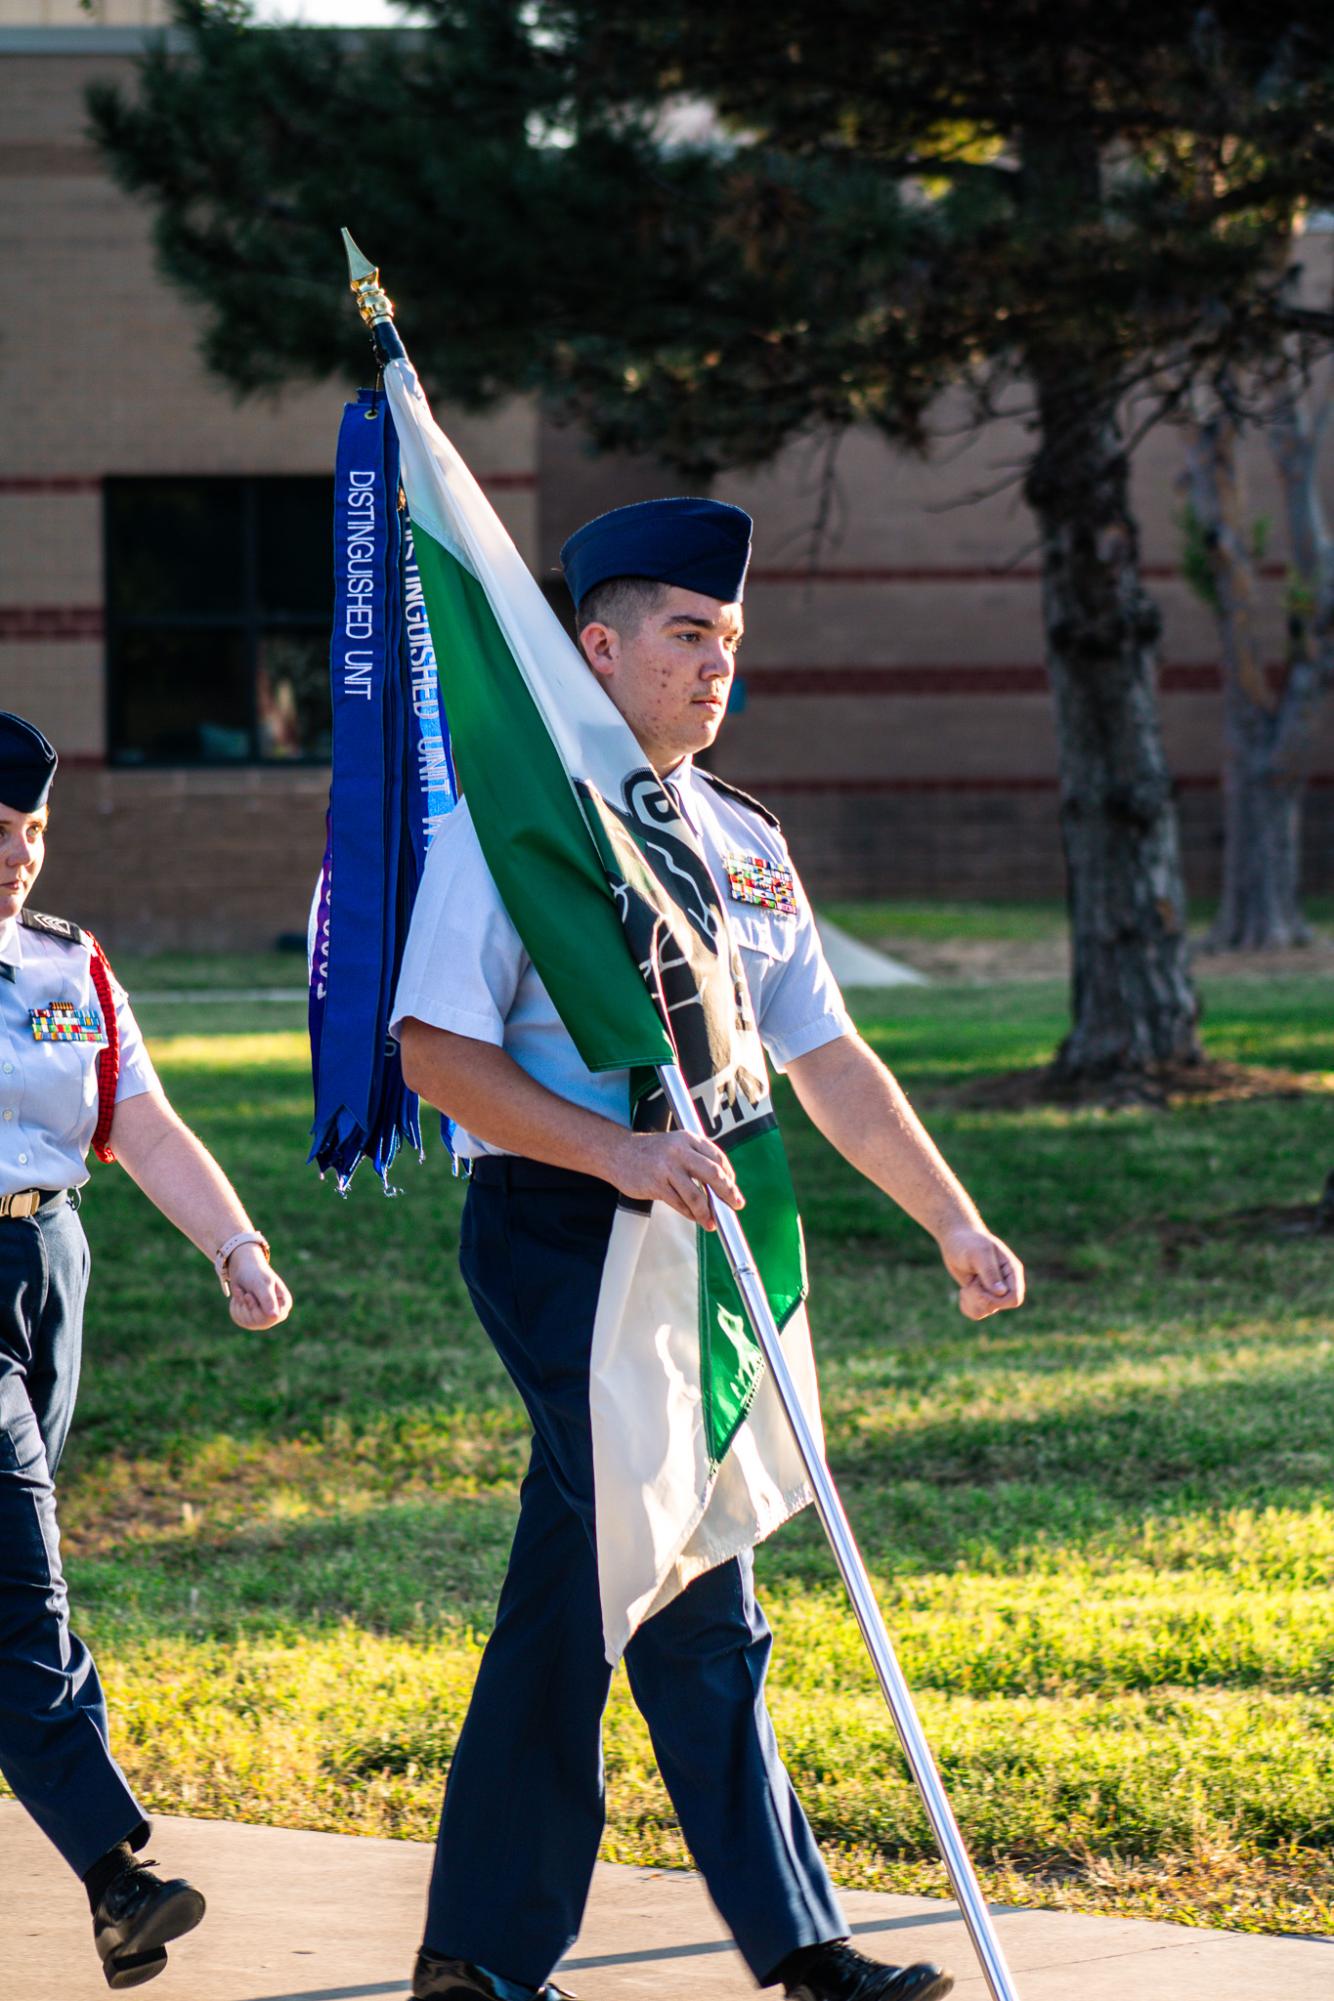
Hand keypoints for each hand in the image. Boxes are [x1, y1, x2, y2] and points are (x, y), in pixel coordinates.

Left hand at [225, 1242, 293, 1331]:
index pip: (270, 1318)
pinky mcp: (251, 1317)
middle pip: (258, 1321)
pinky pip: (239, 1319)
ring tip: (242, 1292)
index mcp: (284, 1304)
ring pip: (247, 1322)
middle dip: (246, 1306)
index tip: (249, 1295)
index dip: (256, 1308)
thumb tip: (275, 1317)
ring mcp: (263, 1316)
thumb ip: (268, 1300)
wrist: (243, 1266)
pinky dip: (235, 1306)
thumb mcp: (261, 1284)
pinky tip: (240, 1297)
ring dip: (240, 1305)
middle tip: (245, 1293)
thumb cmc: (255, 1272)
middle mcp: (276, 1313)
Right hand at [609, 1130, 744, 1228]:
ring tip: (712, 1222)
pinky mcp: (656, 1184)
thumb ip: (697, 1161)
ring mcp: (667, 1168)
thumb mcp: (676, 1145)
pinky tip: (694, 1217)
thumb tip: (721, 1187)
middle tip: (735, 1205)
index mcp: (688, 1139)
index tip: (733, 1189)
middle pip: (713, 1175)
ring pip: (696, 1195)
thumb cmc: (651, 1152)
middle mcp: (680, 1151)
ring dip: (707, 1212)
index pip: (718, 1158)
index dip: (729, 1176)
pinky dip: (690, 1213)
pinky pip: (679, 1204)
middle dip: (728, 1193)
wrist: (618, 1152)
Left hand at [939, 1224, 1024, 1320]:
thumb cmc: (968, 1242)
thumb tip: (1001, 1292)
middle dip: (980, 1297)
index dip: (997, 1300)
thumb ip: (990, 1272)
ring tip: (968, 1285)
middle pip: (999, 1306)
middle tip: (972, 1282)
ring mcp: (994, 1292)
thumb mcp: (978, 1253)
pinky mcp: (982, 1296)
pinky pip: (977, 1313)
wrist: (956, 1240)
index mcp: (1012, 1271)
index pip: (1015, 1298)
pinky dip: (966, 1306)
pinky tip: (964, 1291)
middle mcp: (1006, 1283)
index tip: (980, 1285)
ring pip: (986, 1312)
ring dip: (971, 1301)